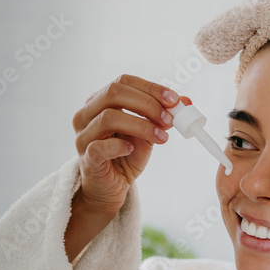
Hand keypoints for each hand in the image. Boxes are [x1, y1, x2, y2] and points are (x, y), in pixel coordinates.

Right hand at [70, 74, 189, 217]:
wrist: (111, 187)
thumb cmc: (125, 156)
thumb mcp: (148, 133)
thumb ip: (162, 117)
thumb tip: (185, 102)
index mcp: (100, 101)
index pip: (124, 82)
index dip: (151, 88)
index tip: (174, 100)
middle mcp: (86, 114)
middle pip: (114, 93)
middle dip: (147, 104)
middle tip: (169, 119)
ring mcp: (83, 135)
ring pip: (108, 117)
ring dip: (141, 125)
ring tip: (161, 137)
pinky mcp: (86, 158)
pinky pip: (99, 147)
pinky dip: (119, 146)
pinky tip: (131, 149)